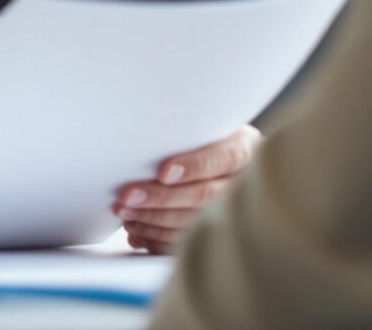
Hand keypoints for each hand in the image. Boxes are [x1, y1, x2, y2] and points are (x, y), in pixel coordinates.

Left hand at [112, 125, 260, 253]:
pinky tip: (137, 231)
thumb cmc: (203, 140)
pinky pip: (189, 243)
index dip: (194, 166)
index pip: (225, 158)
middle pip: (204, 195)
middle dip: (161, 198)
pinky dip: (158, 239)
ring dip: (154, 221)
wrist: (221, 163)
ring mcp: (235, 212)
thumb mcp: (204, 128)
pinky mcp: (217, 234)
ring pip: (195, 222)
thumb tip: (143, 146)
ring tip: (126, 213)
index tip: (164, 172)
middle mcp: (244, 182)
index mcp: (246, 149)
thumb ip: (185, 134)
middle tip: (128, 197)